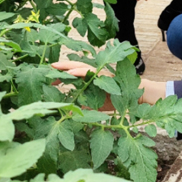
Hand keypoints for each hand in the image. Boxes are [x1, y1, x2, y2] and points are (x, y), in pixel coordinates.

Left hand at [50, 61, 166, 104]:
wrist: (135, 97)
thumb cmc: (116, 102)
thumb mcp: (95, 107)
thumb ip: (83, 108)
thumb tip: (68, 114)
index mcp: (89, 81)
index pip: (72, 76)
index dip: (60, 77)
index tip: (48, 80)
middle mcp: (93, 74)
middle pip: (73, 68)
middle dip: (60, 69)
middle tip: (46, 69)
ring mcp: (99, 73)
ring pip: (80, 67)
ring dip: (67, 67)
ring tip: (55, 67)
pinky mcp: (104, 74)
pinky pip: (90, 71)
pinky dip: (80, 71)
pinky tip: (71, 72)